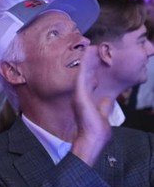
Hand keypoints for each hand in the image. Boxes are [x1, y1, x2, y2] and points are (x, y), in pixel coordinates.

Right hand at [71, 46, 111, 165]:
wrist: (92, 138)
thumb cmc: (97, 130)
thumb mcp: (103, 114)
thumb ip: (104, 105)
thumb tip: (108, 98)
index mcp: (85, 100)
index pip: (89, 82)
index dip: (93, 71)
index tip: (97, 61)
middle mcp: (80, 95)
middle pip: (85, 75)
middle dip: (89, 62)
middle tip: (92, 49)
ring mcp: (79, 94)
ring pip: (83, 73)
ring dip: (86, 60)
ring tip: (89, 47)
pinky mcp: (79, 94)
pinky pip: (82, 75)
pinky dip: (85, 64)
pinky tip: (87, 54)